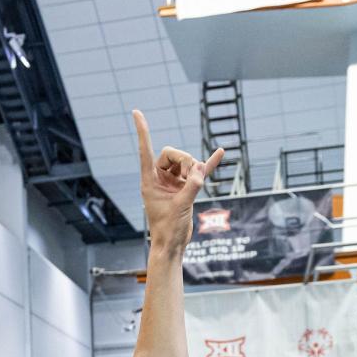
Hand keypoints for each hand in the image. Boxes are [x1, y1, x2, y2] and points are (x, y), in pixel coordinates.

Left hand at [134, 111, 223, 251]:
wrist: (173, 244)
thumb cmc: (169, 229)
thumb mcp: (180, 207)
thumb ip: (190, 187)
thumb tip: (199, 169)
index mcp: (150, 181)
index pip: (145, 151)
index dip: (142, 132)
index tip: (136, 112)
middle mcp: (160, 179)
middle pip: (172, 154)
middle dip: (185, 160)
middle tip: (192, 177)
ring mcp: (174, 183)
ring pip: (186, 162)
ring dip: (195, 168)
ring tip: (197, 184)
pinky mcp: (187, 189)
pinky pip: (198, 172)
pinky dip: (208, 164)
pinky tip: (220, 152)